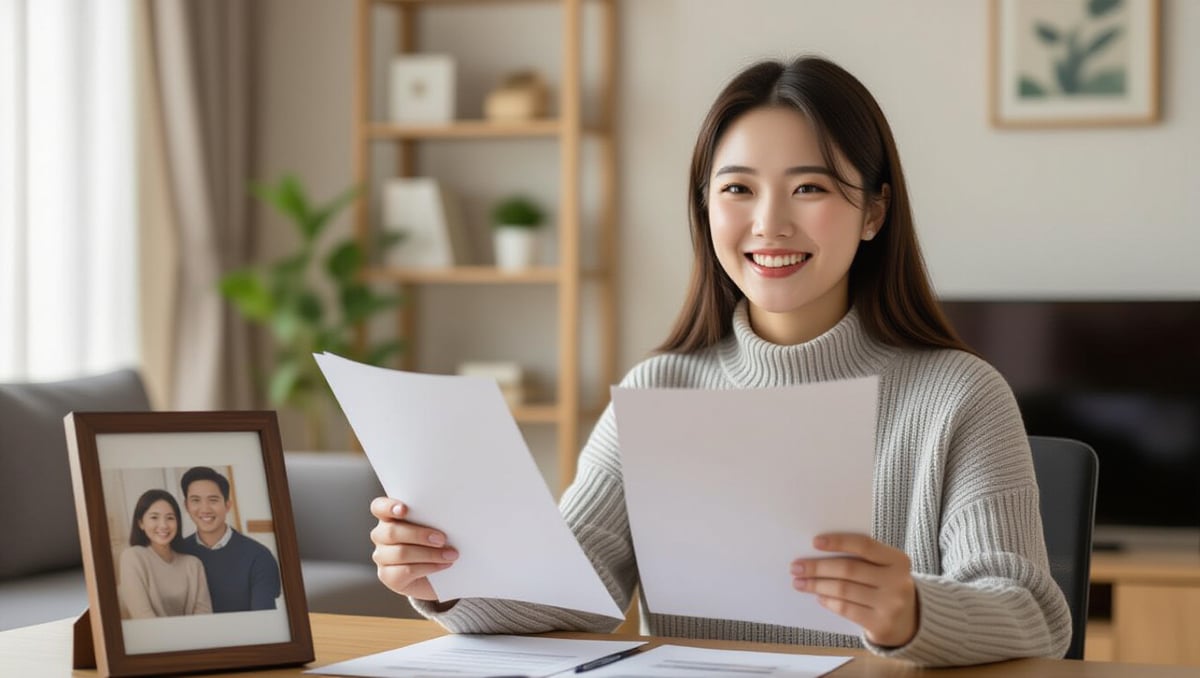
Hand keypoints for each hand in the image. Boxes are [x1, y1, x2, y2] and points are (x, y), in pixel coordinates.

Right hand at [369, 497, 457, 600]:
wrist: (440, 574)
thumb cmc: (438, 543)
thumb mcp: (436, 526)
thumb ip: (433, 517)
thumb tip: (449, 511)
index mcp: (390, 517)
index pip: (379, 507)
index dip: (388, 507)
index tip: (405, 509)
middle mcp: (381, 536)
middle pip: (391, 532)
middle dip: (419, 535)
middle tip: (442, 539)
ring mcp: (382, 557)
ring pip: (401, 553)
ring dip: (430, 554)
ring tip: (451, 554)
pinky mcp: (388, 576)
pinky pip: (406, 571)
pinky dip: (429, 567)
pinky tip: (444, 565)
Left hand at [790, 533, 917, 647]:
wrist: (911, 621)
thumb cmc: (887, 586)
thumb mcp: (885, 568)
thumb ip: (861, 559)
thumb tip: (818, 553)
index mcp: (898, 560)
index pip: (864, 545)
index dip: (838, 542)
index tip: (814, 542)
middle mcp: (897, 581)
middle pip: (848, 569)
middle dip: (818, 567)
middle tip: (796, 566)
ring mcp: (891, 605)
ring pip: (843, 590)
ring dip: (816, 585)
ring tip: (799, 582)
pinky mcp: (881, 625)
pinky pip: (846, 609)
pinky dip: (828, 601)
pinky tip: (818, 596)